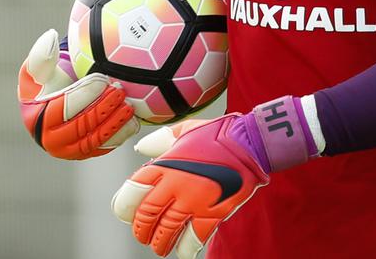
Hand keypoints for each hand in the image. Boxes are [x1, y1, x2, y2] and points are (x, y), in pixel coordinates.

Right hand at [17, 28, 138, 159]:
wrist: (59, 98)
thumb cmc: (49, 79)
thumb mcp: (41, 66)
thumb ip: (42, 53)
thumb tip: (49, 37)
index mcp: (37, 119)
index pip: (63, 109)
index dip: (84, 94)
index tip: (102, 79)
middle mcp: (51, 141)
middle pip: (80, 126)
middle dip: (102, 109)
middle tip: (120, 91)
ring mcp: (69, 151)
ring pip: (94, 140)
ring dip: (114, 124)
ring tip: (129, 106)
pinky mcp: (87, 153)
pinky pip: (104, 147)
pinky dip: (119, 136)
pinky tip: (133, 121)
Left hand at [111, 96, 317, 257]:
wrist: (251, 143)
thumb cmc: (218, 134)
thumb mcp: (186, 129)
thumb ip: (161, 140)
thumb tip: (142, 149)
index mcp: (166, 164)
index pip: (132, 191)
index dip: (124, 206)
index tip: (126, 212)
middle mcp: (176, 184)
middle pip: (146, 215)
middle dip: (141, 230)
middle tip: (142, 234)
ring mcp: (195, 201)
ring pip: (166, 231)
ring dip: (159, 243)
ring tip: (160, 246)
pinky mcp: (214, 213)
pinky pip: (194, 239)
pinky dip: (185, 248)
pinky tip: (183, 250)